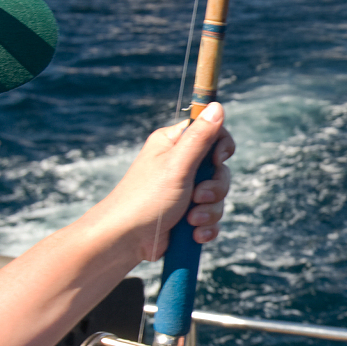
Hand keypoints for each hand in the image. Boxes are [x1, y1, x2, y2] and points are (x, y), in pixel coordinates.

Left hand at [83, 104, 234, 262]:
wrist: (126, 240)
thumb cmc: (145, 199)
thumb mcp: (177, 164)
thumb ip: (200, 137)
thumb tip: (216, 105)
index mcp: (174, 144)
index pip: (211, 132)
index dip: (221, 147)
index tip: (216, 159)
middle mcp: (180, 164)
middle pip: (219, 168)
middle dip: (215, 187)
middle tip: (198, 196)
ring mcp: (184, 191)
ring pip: (218, 195)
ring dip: (210, 210)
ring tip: (191, 220)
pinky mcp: (187, 214)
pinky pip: (211, 216)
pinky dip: (206, 226)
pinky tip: (194, 234)